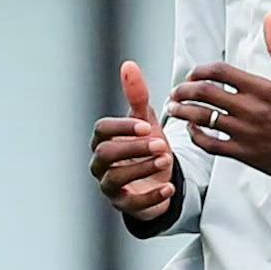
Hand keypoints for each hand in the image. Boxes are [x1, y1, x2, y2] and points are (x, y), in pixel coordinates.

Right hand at [91, 61, 174, 221]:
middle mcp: (100, 163)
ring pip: (115, 178)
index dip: (122, 127)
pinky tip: (169, 188)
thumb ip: (137, 96)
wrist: (158, 179)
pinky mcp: (124, 205)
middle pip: (105, 154)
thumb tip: (129, 65)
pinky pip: (132, 204)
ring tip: (165, 160)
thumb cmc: (146, 146)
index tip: (146, 125)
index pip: (101, 130)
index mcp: (103, 139)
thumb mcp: (145, 121)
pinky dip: (151, 196)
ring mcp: (110, 186)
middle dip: (133, 148)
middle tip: (160, 144)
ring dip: (141, 168)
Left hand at [169, 15, 270, 184]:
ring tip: (175, 109)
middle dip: (183, 90)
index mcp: (263, 88)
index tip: (194, 74)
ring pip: (202, 118)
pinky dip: (196, 136)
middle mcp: (251, 109)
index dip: (199, 70)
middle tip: (178, 91)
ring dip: (182, 111)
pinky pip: (211, 144)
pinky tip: (194, 129)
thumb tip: (270, 20)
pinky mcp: (246, 154)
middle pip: (204, 93)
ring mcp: (246, 133)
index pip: (219, 72)